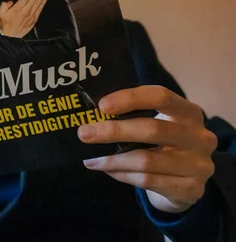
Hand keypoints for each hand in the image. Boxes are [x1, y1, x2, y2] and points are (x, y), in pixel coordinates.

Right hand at [0, 0, 48, 37]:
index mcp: (17, 9)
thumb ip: (4, 5)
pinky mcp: (34, 20)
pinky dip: (43, 3)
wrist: (11, 37)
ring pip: (38, 3)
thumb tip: (10, 2)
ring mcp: (31, 16)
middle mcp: (25, 11)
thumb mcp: (0, 14)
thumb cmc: (5, 24)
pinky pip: (39, 10)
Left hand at [78, 86, 216, 213]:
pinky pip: (147, 180)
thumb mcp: (158, 124)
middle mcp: (199, 137)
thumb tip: (92, 116)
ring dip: (112, 159)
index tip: (101, 106)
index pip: (161, 96)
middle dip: (114, 131)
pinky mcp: (191, 189)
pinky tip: (107, 170)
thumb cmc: (164, 144)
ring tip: (90, 158)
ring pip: (146, 160)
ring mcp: (199, 165)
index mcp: (189, 112)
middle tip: (85, 133)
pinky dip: (122, 174)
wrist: (186, 182)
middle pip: (152, 129)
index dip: (130, 98)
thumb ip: (134, 116)